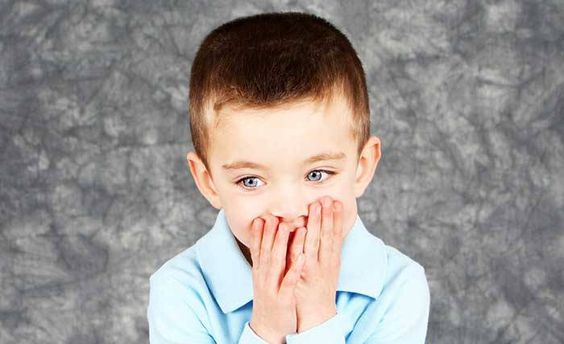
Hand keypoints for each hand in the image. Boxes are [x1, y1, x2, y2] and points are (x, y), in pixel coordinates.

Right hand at [249, 214, 307, 342]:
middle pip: (266, 251)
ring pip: (277, 263)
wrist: (268, 328)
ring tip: (288, 227)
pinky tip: (301, 256)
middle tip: (274, 215)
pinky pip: (289, 281)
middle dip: (270, 233)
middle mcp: (264, 277)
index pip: (258, 249)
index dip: (259, 233)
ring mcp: (273, 287)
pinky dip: (294, 268)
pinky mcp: (283, 298)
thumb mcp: (265, 278)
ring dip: (282, 244)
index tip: (262, 216)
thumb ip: (267, 260)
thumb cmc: (271, 299)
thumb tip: (269, 240)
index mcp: (260, 272)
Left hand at [294, 196, 343, 332]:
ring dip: (316, 223)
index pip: (335, 234)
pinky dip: (302, 242)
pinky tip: (301, 230)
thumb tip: (328, 229)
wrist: (316, 313)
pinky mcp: (303, 275)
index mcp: (333, 259)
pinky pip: (301, 257)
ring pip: (316, 242)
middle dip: (326, 216)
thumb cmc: (320, 287)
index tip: (335, 202)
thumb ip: (327, 249)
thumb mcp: (329, 267)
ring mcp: (315, 268)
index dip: (335, 218)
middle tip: (325, 198)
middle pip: (327, 235)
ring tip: (315, 207)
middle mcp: (326, 262)